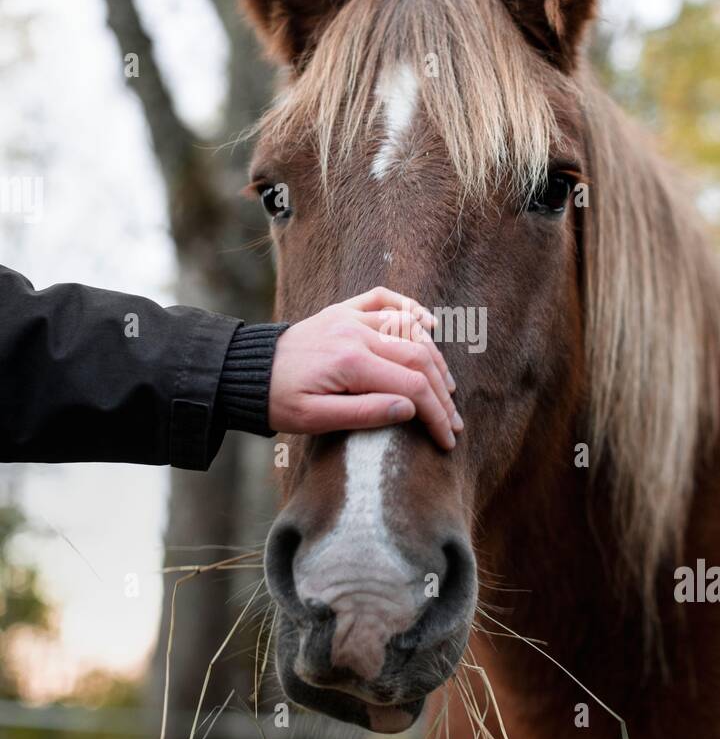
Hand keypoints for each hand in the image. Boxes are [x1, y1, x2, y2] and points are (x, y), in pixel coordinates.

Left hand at [267, 287, 462, 450]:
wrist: (246, 372)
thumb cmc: (279, 402)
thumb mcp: (315, 420)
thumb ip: (364, 414)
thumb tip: (411, 408)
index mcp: (350, 363)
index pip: (412, 386)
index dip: (436, 414)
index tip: (447, 439)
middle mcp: (356, 333)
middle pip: (419, 357)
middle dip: (443, 394)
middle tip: (454, 422)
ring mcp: (351, 317)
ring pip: (410, 330)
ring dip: (435, 359)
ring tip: (447, 390)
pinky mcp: (344, 310)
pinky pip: (385, 299)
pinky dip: (411, 309)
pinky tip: (429, 325)